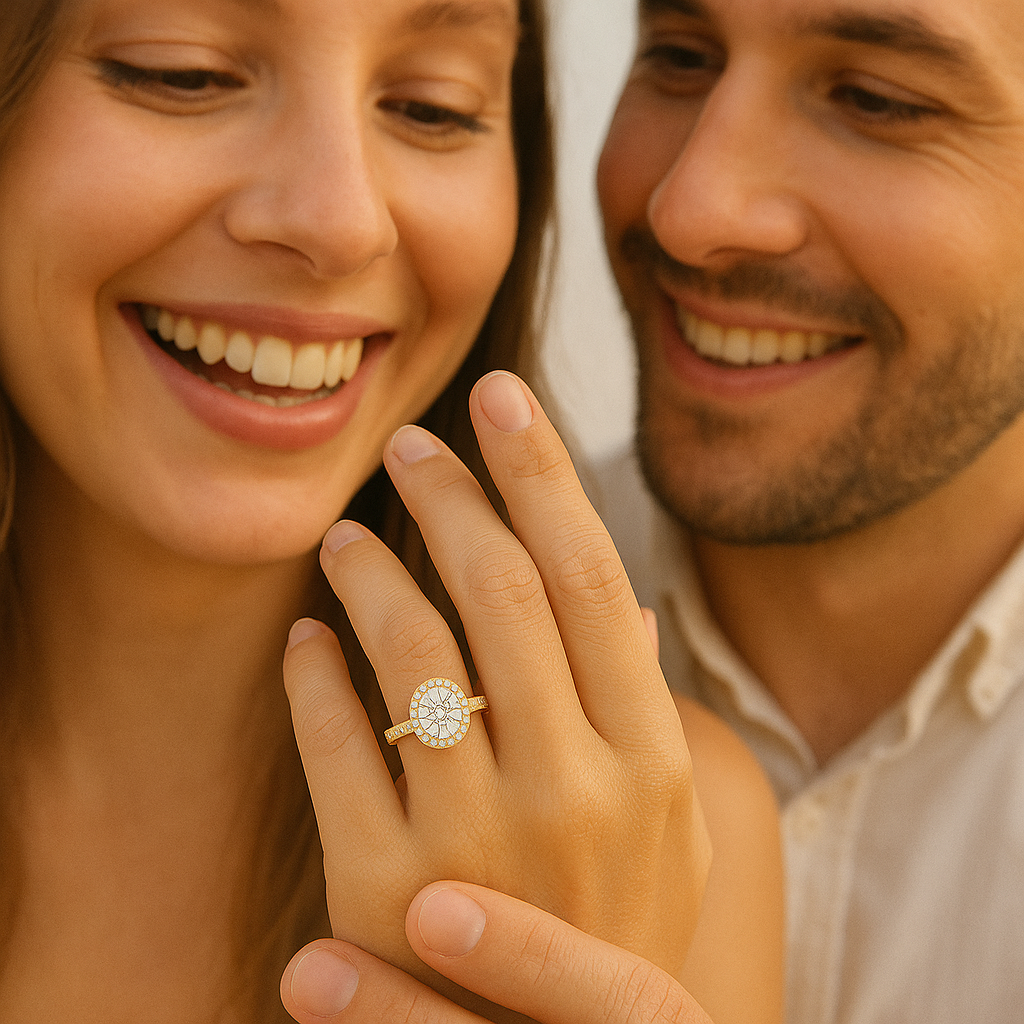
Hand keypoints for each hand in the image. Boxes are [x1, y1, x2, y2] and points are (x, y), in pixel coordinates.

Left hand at [283, 372, 709, 1007]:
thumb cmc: (614, 928)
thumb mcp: (670, 830)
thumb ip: (646, 710)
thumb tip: (622, 603)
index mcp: (649, 760)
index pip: (588, 573)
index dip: (542, 470)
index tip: (501, 398)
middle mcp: (573, 788)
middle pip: (499, 588)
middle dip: (450, 492)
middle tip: (410, 442)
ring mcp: (475, 841)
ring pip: (410, 649)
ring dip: (370, 569)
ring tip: (346, 533)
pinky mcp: (384, 888)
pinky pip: (333, 743)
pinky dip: (312, 674)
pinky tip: (306, 638)